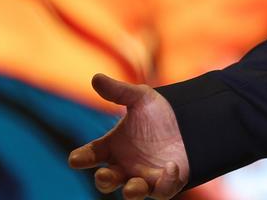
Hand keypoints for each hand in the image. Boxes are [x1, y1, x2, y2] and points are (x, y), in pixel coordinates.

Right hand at [68, 74, 188, 199]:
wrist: (190, 120)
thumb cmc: (159, 112)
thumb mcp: (141, 98)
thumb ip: (119, 91)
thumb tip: (96, 78)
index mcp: (112, 146)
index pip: (90, 155)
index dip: (81, 158)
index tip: (76, 159)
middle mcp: (124, 165)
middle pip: (107, 179)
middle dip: (104, 180)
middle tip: (104, 175)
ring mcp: (144, 176)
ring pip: (133, 192)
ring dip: (131, 191)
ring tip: (132, 187)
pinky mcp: (166, 183)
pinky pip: (163, 190)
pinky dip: (166, 183)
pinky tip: (171, 167)